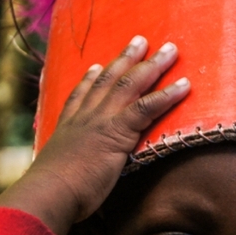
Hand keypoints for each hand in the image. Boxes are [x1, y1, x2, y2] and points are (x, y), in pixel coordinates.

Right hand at [0, 36, 189, 234]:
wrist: (50, 192)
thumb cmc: (53, 194)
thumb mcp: (59, 178)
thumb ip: (69, 175)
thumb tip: (72, 188)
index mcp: (69, 127)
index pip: (81, 95)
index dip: (91, 79)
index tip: (97, 66)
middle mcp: (84, 116)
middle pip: (109, 79)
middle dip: (126, 58)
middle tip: (140, 40)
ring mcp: (101, 120)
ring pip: (130, 84)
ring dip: (153, 64)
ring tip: (170, 49)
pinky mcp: (118, 131)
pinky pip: (147, 107)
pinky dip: (167, 94)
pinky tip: (184, 85)